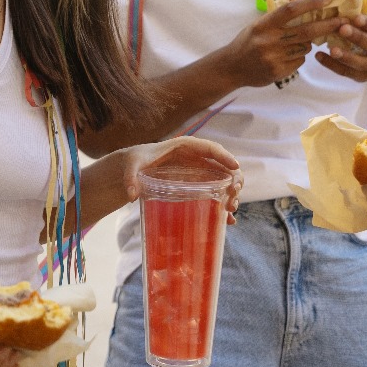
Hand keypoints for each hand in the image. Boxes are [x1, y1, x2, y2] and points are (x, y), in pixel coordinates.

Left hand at [124, 137, 242, 222]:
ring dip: (231, 193)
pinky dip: (222, 204)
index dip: (225, 156)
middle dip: (233, 178)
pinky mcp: (197, 185)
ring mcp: (198, 172)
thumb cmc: (135, 162)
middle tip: (233, 194)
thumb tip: (132, 195)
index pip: (210, 148)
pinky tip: (228, 220)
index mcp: (185, 147)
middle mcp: (196, 158)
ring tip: (231, 209)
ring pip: (223, 180)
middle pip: (223, 165)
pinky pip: (216, 192)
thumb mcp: (131, 166)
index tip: (235, 166)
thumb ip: (130, 177)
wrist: (134, 170)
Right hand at [224, 0, 340, 89]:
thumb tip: (305, 7)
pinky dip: (299, 56)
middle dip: (328, 25)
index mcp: (264, 25)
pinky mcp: (279, 71)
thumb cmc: (246, 42)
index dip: (311, 3)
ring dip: (308, 43)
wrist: (231, 68)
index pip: (291, 10)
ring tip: (297, 42)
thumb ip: (278, 19)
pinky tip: (287, 56)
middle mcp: (270, 40)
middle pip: (306, 30)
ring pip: (305, 47)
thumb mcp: (258, 26)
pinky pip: (300, 60)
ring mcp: (275, 57)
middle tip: (344, 21)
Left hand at [317, 13, 366, 82]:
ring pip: (361, 63)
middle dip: (358, 37)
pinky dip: (332, 65)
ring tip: (331, 49)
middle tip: (342, 29)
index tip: (356, 17)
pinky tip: (319, 56)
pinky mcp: (362, 77)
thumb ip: (359, 20)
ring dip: (346, 56)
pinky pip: (346, 72)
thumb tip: (337, 4)